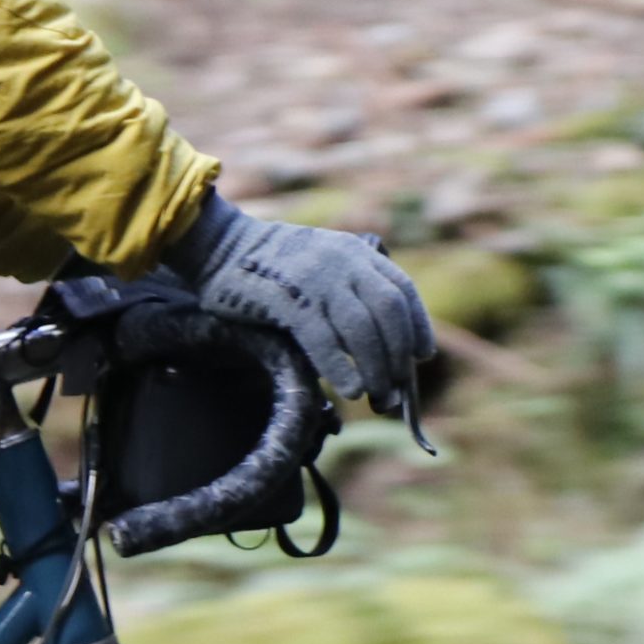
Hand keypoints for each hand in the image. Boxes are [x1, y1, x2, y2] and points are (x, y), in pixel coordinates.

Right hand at [159, 193, 435, 411]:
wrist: (221, 246)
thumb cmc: (272, 269)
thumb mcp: (321, 265)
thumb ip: (350, 293)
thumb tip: (377, 352)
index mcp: (356, 252)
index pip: (402, 290)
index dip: (417, 325)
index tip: (422, 356)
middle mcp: (343, 261)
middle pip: (389, 313)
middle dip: (396, 357)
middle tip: (394, 391)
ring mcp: (316, 278)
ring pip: (362, 329)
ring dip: (375, 369)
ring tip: (376, 398)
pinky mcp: (287, 297)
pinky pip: (323, 338)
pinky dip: (340, 367)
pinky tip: (350, 389)